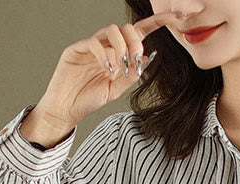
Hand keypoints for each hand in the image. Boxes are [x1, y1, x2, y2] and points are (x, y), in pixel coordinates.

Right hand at [35, 12, 179, 129]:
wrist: (68, 109)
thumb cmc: (89, 98)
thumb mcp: (116, 89)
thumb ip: (131, 74)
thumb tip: (147, 57)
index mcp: (117, 54)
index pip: (136, 34)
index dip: (153, 24)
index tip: (171, 18)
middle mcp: (105, 47)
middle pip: (125, 28)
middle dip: (135, 42)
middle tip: (134, 61)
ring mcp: (91, 46)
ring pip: (111, 30)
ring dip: (121, 47)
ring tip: (119, 67)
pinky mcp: (77, 49)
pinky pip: (94, 42)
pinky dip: (104, 55)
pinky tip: (106, 69)